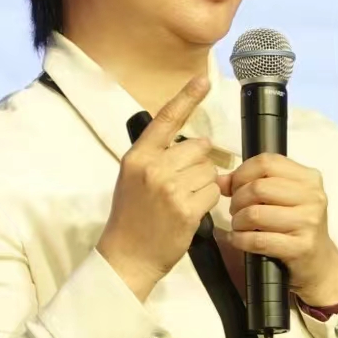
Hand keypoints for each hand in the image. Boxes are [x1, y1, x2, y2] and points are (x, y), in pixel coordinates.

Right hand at [97, 76, 220, 301]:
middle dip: (199, 164)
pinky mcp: (185, 209)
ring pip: (209, 171)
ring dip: (204, 185)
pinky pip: (212, 192)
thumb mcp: (133, 179)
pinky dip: (208, 202)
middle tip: (181, 186)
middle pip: (199, 147)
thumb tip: (197, 144)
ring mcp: (169, 188)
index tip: (203, 80)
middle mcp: (153, 168)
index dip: (186, 98)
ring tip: (183, 202)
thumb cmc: (131, 219)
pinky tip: (190, 213)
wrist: (126, 258)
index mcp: (137, 157)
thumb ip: (158, 158)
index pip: (165, 119)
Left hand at [219, 153, 337, 306]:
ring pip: (255, 214)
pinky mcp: (301, 246)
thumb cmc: (296, 225)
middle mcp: (312, 196)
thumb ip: (253, 183)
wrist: (319, 262)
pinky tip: (237, 240)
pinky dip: (240, 240)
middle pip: (258, 187)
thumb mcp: (281, 198)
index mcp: (308, 178)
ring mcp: (309, 222)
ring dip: (237, 222)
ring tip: (238, 226)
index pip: (266, 162)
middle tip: (235, 211)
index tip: (234, 187)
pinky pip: (258, 240)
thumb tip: (220, 180)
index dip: (242, 173)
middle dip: (237, 200)